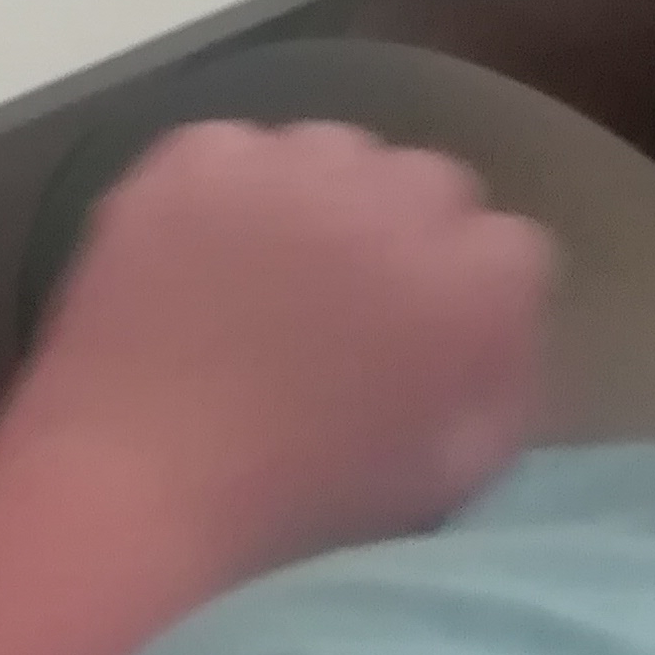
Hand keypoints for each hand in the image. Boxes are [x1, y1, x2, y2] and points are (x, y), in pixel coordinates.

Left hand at [0, 117, 550, 569]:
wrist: (142, 487)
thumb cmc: (309, 505)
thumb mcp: (457, 470)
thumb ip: (502, 376)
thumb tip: (498, 319)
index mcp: (473, 282)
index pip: (512, 246)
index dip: (468, 294)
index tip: (427, 336)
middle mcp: (391, 200)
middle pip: (427, 182)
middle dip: (404, 235)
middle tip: (350, 304)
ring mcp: (285, 168)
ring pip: (331, 152)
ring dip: (319, 201)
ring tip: (270, 276)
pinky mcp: (191, 159)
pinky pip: (232, 149)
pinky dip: (226, 190)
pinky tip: (201, 253)